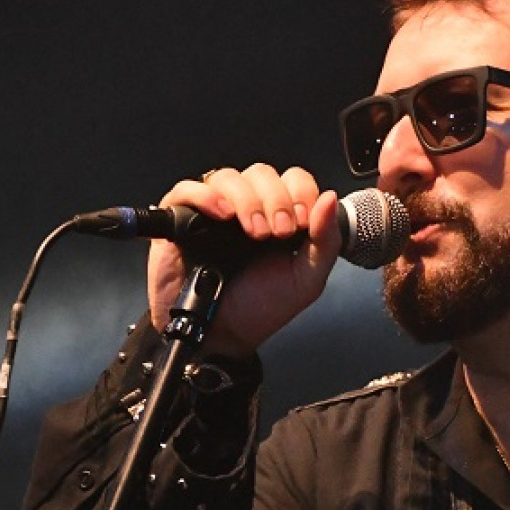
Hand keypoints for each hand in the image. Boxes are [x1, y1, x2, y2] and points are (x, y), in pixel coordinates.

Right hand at [146, 163, 344, 357]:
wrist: (222, 336)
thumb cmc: (260, 309)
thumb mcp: (306, 280)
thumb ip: (325, 242)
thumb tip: (328, 198)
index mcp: (279, 216)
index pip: (292, 179)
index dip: (300, 192)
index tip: (303, 222)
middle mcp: (246, 208)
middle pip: (261, 173)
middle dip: (276, 199)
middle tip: (278, 233)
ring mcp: (212, 211)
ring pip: (228, 177)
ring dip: (247, 200)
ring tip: (254, 233)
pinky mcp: (180, 219)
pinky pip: (188, 190)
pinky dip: (205, 196)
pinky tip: (222, 215)